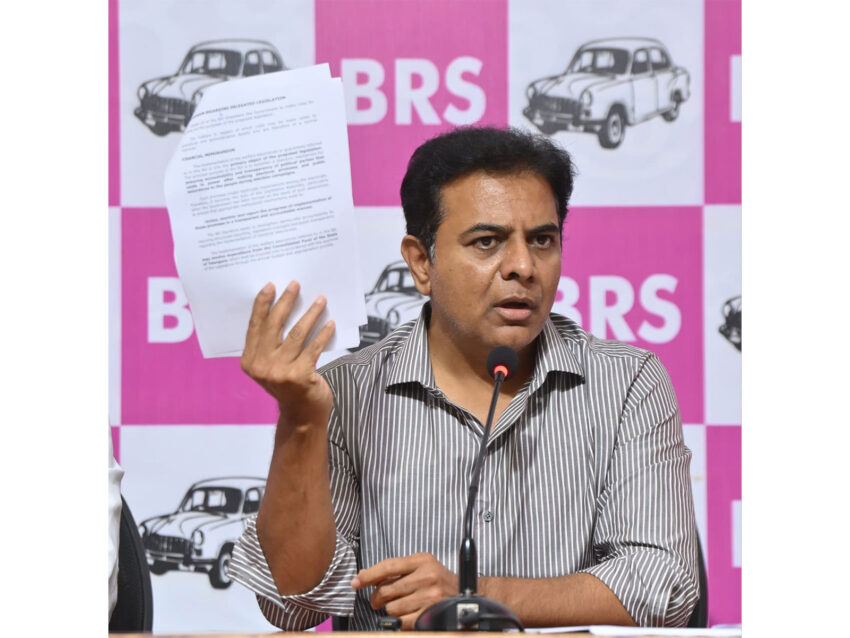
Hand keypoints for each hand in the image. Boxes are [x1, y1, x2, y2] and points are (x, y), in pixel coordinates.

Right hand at [240, 280, 335, 429]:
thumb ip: (271, 344)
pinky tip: (330, 323)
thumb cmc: (288, 385)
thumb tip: (284, 308)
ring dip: (311, 314)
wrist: (301, 416)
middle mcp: (261, 366)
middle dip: (286, 302)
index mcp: (250, 361)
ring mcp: (280, 372)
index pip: (255, 326)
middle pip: (274, 325)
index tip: (271, 286)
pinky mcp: (300, 376)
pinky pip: (314, 348)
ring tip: (320, 300)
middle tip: (295, 285)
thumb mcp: (271, 366)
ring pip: (297, 334)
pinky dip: (323, 333)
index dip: (262, 304)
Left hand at [351, 553, 458, 628]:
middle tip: (378, 600)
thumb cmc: (437, 580)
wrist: (464, 595)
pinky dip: (400, 621)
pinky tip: (408, 615)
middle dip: (377, 597)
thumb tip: (365, 578)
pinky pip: (401, 621)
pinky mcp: (430, 615)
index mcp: (422, 560)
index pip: (388, 566)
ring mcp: (429, 597)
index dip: (369, 575)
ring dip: (391, 609)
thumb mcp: (422, 566)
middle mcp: (427, 576)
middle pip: (386, 590)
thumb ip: (398, 570)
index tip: (356, 582)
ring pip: (391, 608)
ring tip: (400, 606)